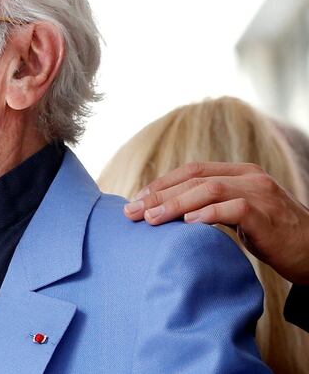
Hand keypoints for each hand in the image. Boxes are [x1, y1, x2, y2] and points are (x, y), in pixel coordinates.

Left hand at [123, 162, 308, 284]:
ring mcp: (260, 193)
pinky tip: (187, 224)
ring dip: (175, 204)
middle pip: (194, 178)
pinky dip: (207, 215)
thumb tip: (166, 212)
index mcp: (239, 173)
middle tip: (132, 212)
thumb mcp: (239, 215)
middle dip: (159, 194)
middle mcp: (248, 177)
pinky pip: (233, 209)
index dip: (161, 183)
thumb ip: (211, 206)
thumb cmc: (273, 236)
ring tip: (151, 219)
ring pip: (208, 189)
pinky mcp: (267, 215)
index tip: (135, 200)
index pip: (191, 170)